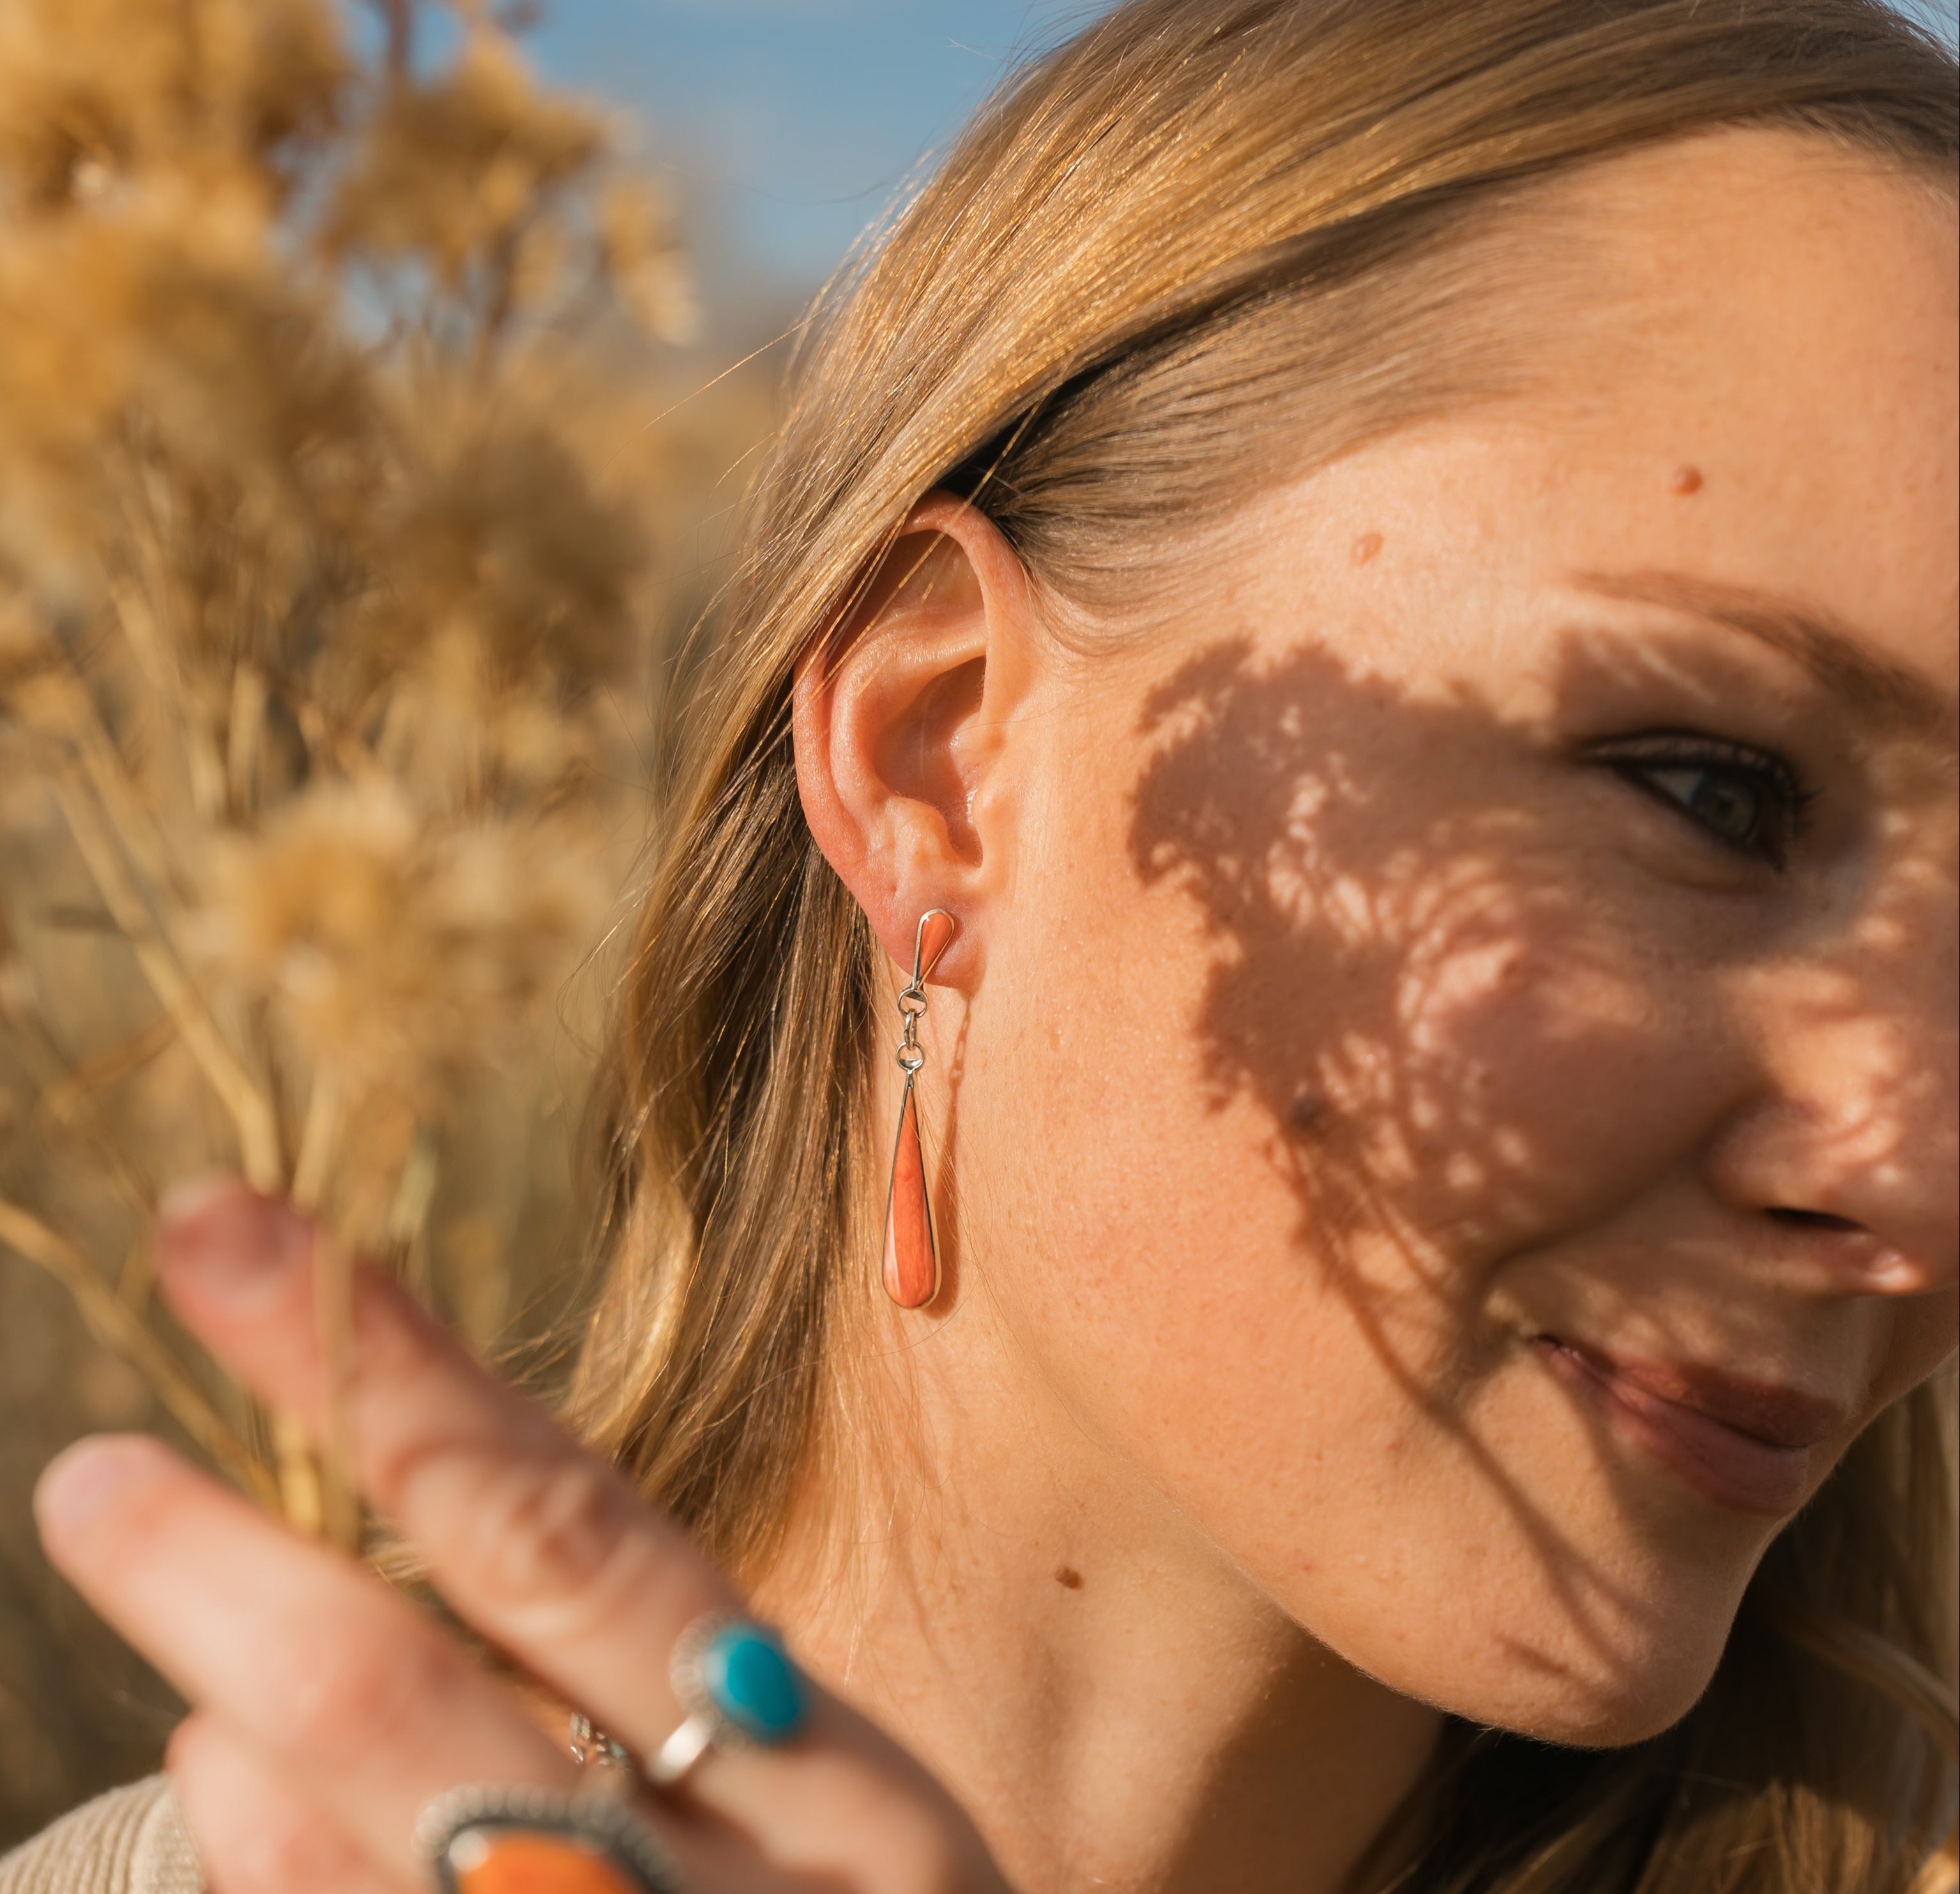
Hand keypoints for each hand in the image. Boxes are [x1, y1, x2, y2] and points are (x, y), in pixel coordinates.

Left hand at [35, 1180, 1010, 1893]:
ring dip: (237, 1742)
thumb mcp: (845, 1828)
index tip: (239, 1239)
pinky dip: (264, 1871)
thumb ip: (663, 1700)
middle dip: (225, 1576)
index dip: (395, 1382)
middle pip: (402, 1712)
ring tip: (206, 1671)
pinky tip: (239, 1807)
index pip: (575, 1539)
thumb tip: (434, 1588)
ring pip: (347, 1866)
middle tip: (94, 1476)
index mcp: (842, 1796)